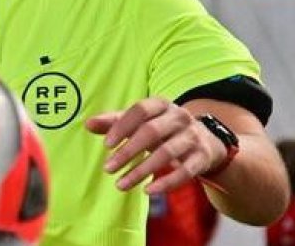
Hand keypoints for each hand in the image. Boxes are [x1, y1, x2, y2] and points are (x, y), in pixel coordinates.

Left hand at [86, 98, 226, 194]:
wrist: (206, 141)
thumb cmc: (163, 130)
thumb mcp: (141, 123)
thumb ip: (115, 122)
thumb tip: (88, 124)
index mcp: (161, 104)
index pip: (140, 110)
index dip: (122, 126)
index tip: (106, 145)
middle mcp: (179, 117)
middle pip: (152, 132)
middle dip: (128, 151)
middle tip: (108, 169)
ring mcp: (193, 136)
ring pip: (166, 153)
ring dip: (141, 170)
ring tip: (120, 185)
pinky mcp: (202, 157)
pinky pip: (185, 171)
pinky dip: (166, 183)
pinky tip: (147, 190)